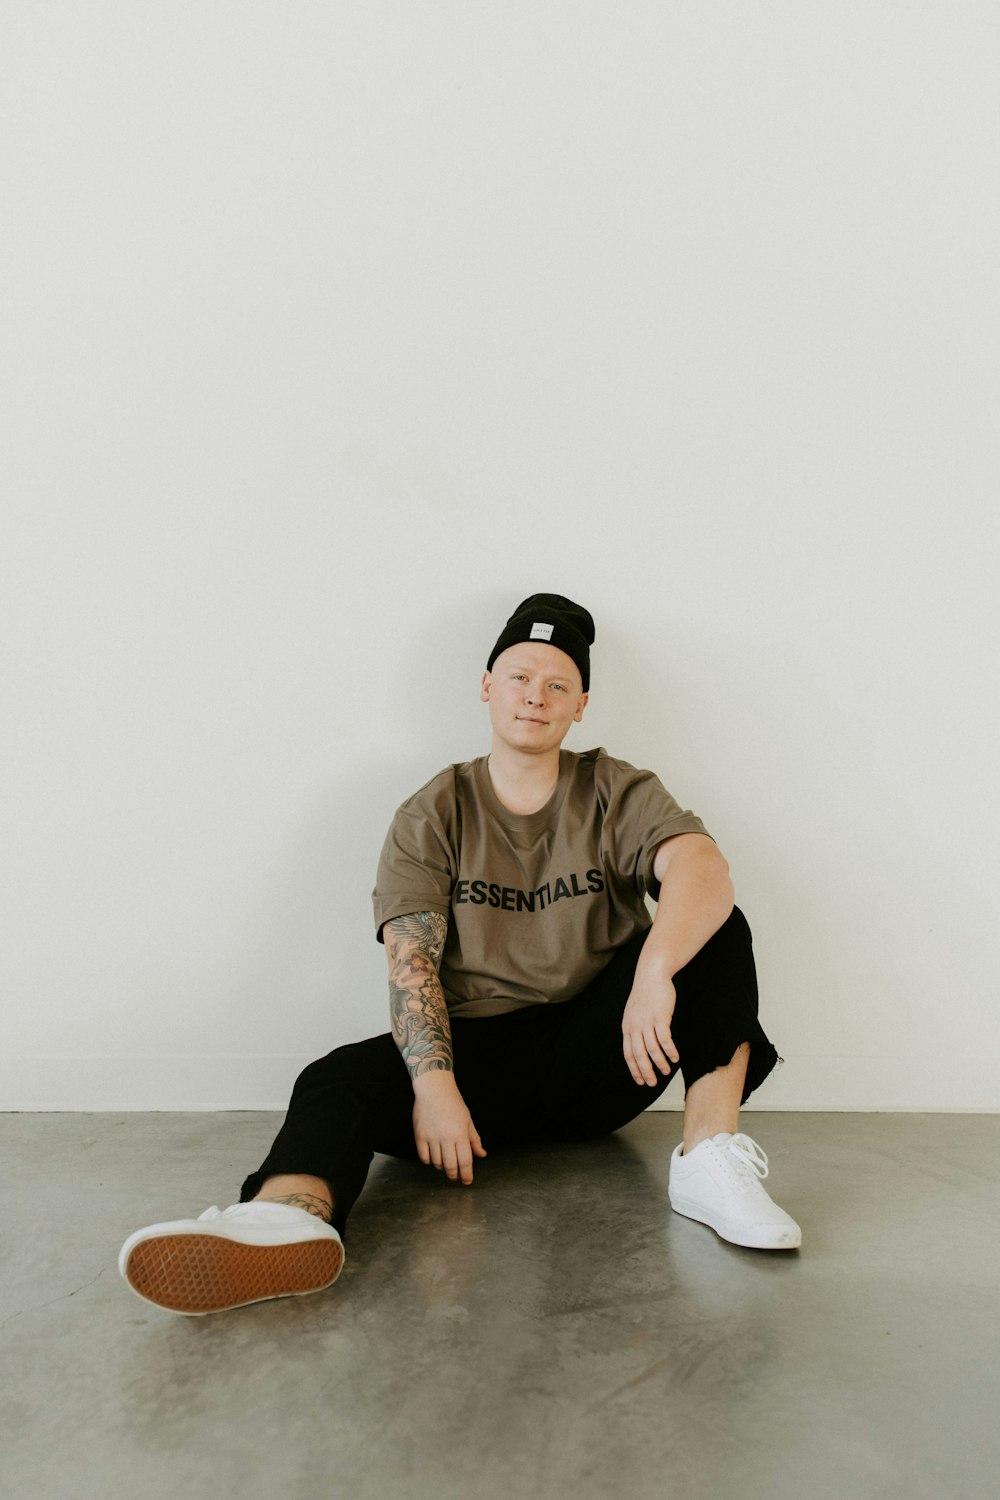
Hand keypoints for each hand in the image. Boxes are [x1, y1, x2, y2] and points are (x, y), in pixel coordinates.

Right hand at [412, 1073, 486, 1183]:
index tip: (467, 1182)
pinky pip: (423, 1157)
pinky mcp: (419, 1135)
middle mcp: (446, 1138)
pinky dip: (429, 1161)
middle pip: (450, 1166)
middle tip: (455, 1176)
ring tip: (445, 1164)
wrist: (434, 1089)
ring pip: (437, 1163)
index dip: (467, 1175)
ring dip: (442, 1167)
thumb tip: (482, 1154)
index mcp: (460, 1134)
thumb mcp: (468, 1120)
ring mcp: (432, 1137)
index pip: (465, 1161)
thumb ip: (474, 1139)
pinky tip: (433, 1158)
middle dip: (454, 1175)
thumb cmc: (454, 1103)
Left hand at [621, 967, 679, 1086]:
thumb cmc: (645, 994)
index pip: (628, 1053)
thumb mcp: (634, 1012)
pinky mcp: (660, 1017)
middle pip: (639, 1054)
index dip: (634, 1069)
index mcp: (627, 1027)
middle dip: (646, 1071)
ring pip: (652, 1049)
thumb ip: (635, 1028)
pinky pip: (665, 1039)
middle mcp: (634, 1026)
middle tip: (653, 1083)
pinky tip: (676, 1058)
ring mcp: (647, 1022)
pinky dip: (670, 1051)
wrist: (652, 974)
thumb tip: (641, 1046)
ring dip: (660, 1063)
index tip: (640, 1081)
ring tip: (667, 1071)